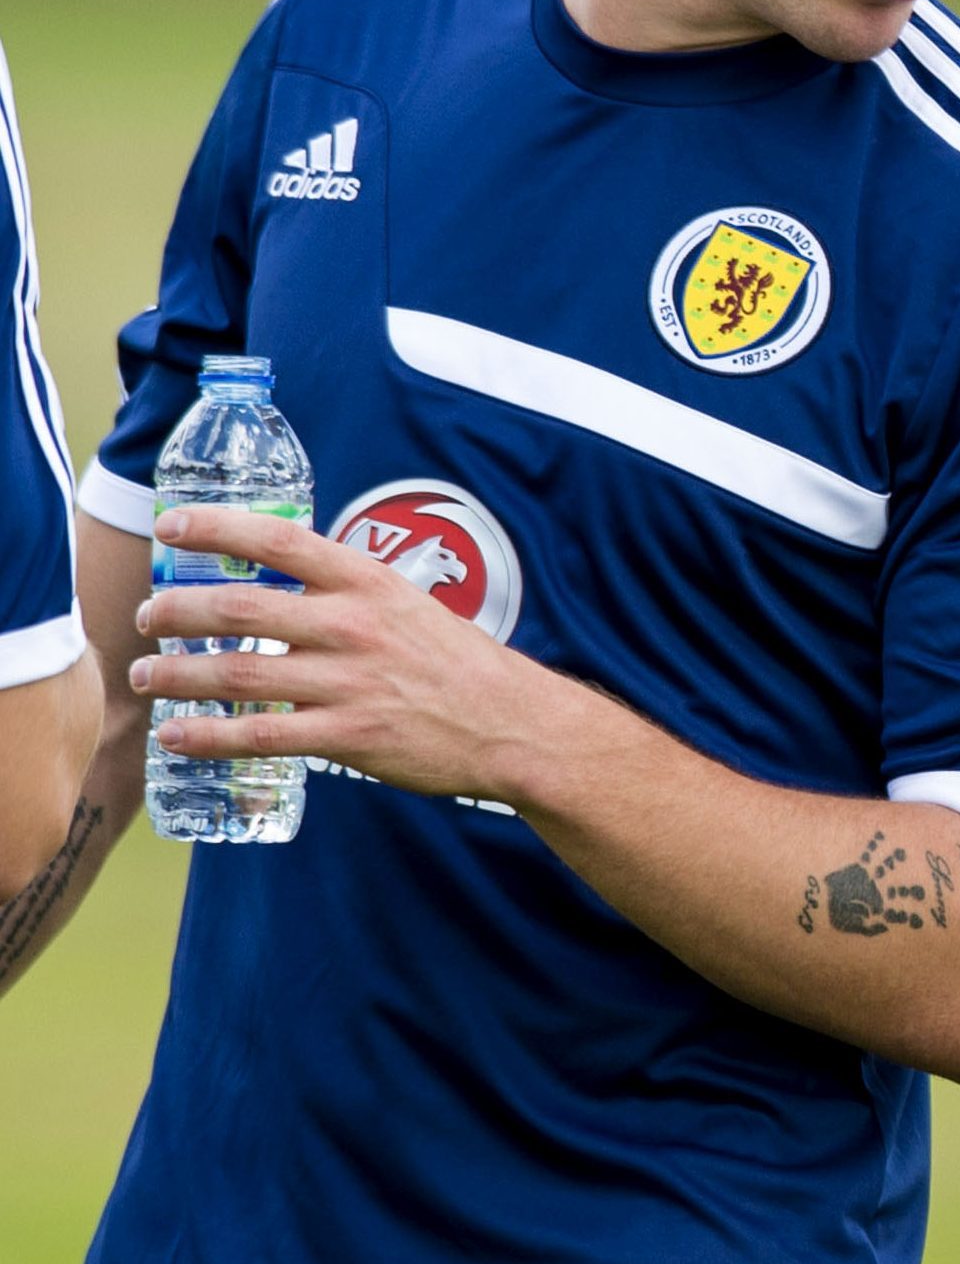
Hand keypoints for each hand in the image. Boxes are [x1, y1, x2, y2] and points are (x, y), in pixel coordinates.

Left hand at [130, 506, 580, 802]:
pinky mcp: (349, 735)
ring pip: (239, 675)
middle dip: (177, 612)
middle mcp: (354, 626)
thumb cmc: (453, 661)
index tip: (169, 527)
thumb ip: (344, 593)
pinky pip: (262, 736)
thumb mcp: (404, 604)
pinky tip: (176, 736)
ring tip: (146, 676)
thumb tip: (277, 583)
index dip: (216, 529)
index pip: (279, 542)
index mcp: (368, 583)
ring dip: (178, 675)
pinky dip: (209, 737)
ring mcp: (350, 682)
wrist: (509, 721)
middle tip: (148, 617)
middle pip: (240, 610)